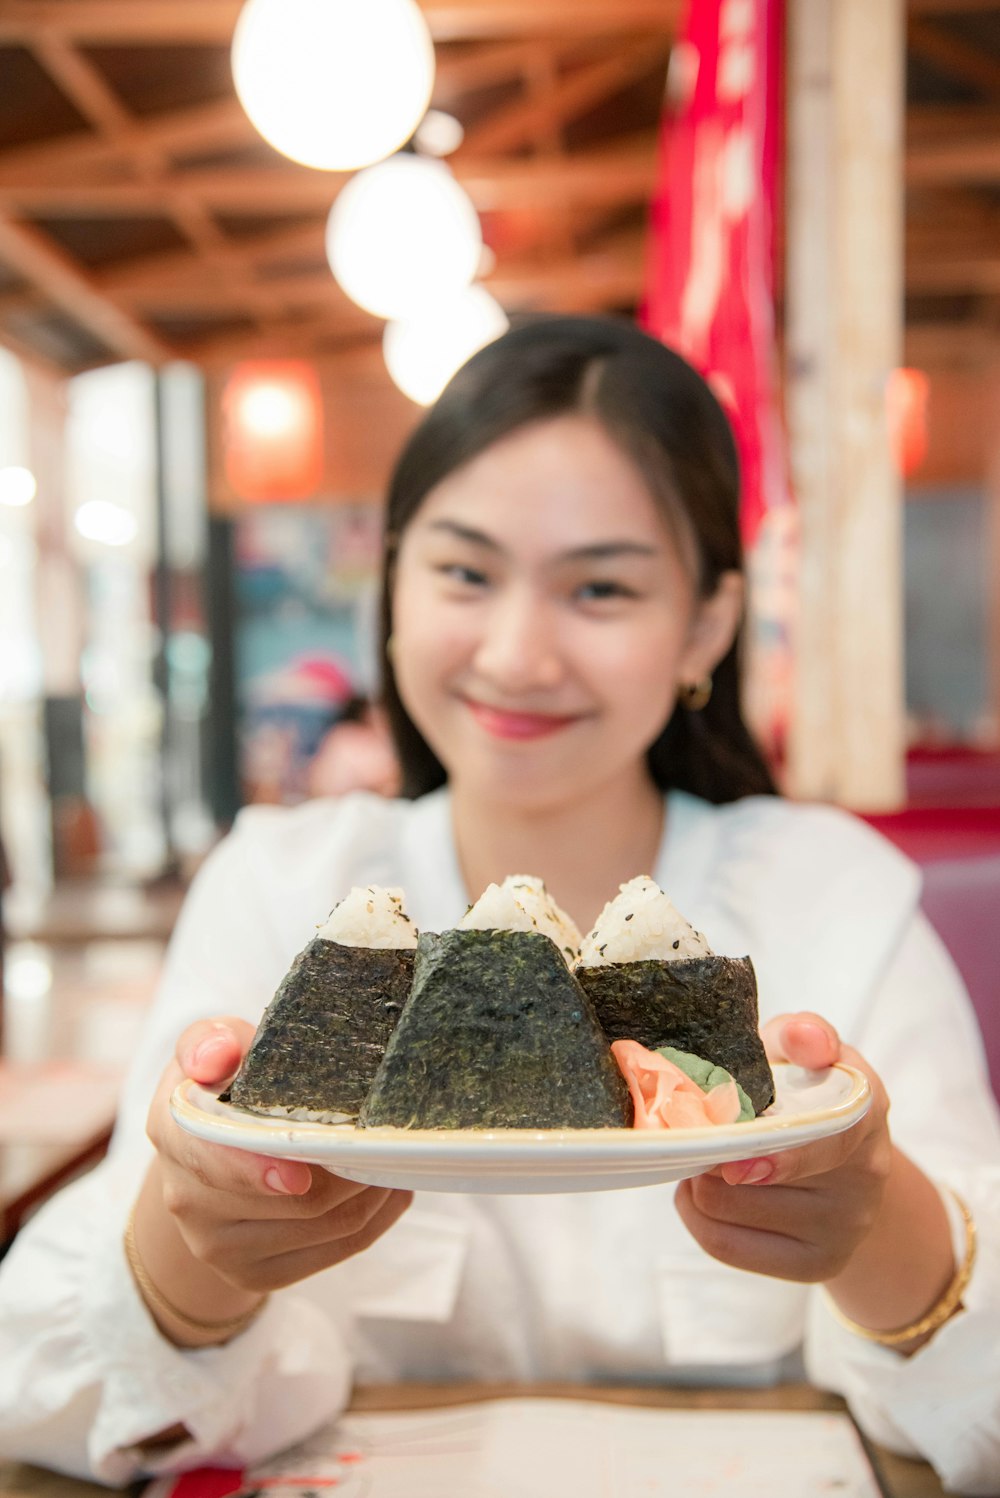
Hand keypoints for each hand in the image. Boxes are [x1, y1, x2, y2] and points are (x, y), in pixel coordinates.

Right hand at [143, 1017, 412, 1300]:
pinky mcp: (254, 1275)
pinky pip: (336, 1254)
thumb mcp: (212, 1044)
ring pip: (324, 1227)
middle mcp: (185, 1199)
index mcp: (173, 1134)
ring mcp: (217, 1247)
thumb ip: (211, 1040)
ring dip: (370, 1192)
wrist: (208, 1153)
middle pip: (291, 1201)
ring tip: (389, 1156)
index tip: (301, 1172)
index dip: (258, 1170)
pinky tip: (385, 1190)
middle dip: (347, 1167)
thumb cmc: (223, 1084)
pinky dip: (374, 1220)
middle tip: (384, 1138)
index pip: (213, 1160)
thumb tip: (216, 1056)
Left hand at [674, 1012, 891, 1282]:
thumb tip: (807, 1037)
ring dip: (697, 1180)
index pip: (831, 1138)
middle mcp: (867, 1176)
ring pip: (726, 1208)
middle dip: (712, 1151)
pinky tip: (705, 1191)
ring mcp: (846, 1228)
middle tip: (698, 1132)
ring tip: (709, 1157)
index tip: (736, 1165)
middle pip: (754, 1176)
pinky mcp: (816, 1266)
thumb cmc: (808, 1092)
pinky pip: (724, 1245)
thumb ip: (802, 1034)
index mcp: (866, 1111)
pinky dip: (696, 1215)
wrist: (846, 1166)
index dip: (783, 1156)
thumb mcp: (805, 1051)